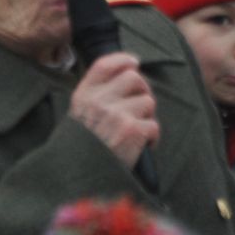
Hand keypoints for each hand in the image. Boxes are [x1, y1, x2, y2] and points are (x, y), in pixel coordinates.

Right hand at [69, 52, 158, 167]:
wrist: (81, 174)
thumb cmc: (85, 147)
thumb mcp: (80, 115)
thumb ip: (96, 97)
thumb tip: (126, 76)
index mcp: (83, 95)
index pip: (104, 65)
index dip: (122, 59)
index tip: (133, 62)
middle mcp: (98, 100)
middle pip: (134, 78)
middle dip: (143, 90)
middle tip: (140, 106)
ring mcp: (115, 114)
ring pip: (147, 102)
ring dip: (147, 117)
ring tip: (136, 131)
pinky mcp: (131, 130)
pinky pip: (154, 125)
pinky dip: (152, 137)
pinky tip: (142, 145)